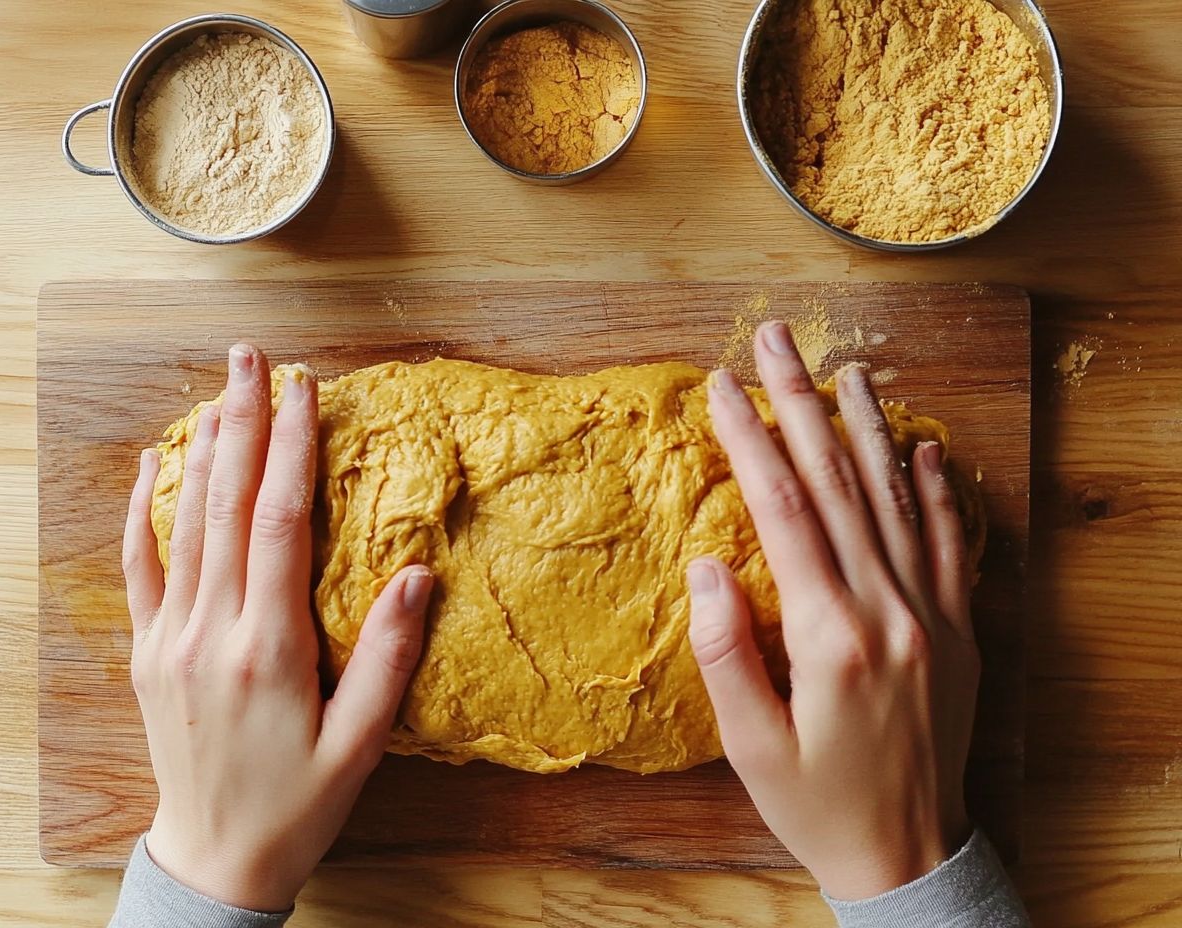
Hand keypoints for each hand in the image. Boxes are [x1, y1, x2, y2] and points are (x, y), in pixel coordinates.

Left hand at [122, 344, 433, 911]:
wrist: (214, 858)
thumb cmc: (298, 804)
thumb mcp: (360, 744)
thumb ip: (388, 657)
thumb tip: (415, 574)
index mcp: (269, 647)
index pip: (280, 521)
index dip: (293, 447)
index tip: (304, 388)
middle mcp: (211, 630)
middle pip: (227, 503)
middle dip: (243, 422)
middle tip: (251, 357)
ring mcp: (171, 638)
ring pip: (184, 523)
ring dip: (201, 450)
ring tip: (218, 390)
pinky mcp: (149, 651)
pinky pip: (139, 565)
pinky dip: (144, 509)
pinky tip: (153, 465)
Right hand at [687, 322, 978, 900]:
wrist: (908, 855)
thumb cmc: (815, 803)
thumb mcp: (749, 746)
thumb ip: (724, 653)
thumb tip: (707, 565)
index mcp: (830, 636)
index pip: (784, 512)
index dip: (749, 441)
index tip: (719, 386)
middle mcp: (889, 612)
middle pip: (840, 485)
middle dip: (799, 404)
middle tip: (773, 340)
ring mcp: (933, 616)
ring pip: (899, 501)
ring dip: (869, 427)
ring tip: (847, 367)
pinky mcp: (959, 630)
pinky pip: (954, 545)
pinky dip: (941, 491)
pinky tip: (928, 447)